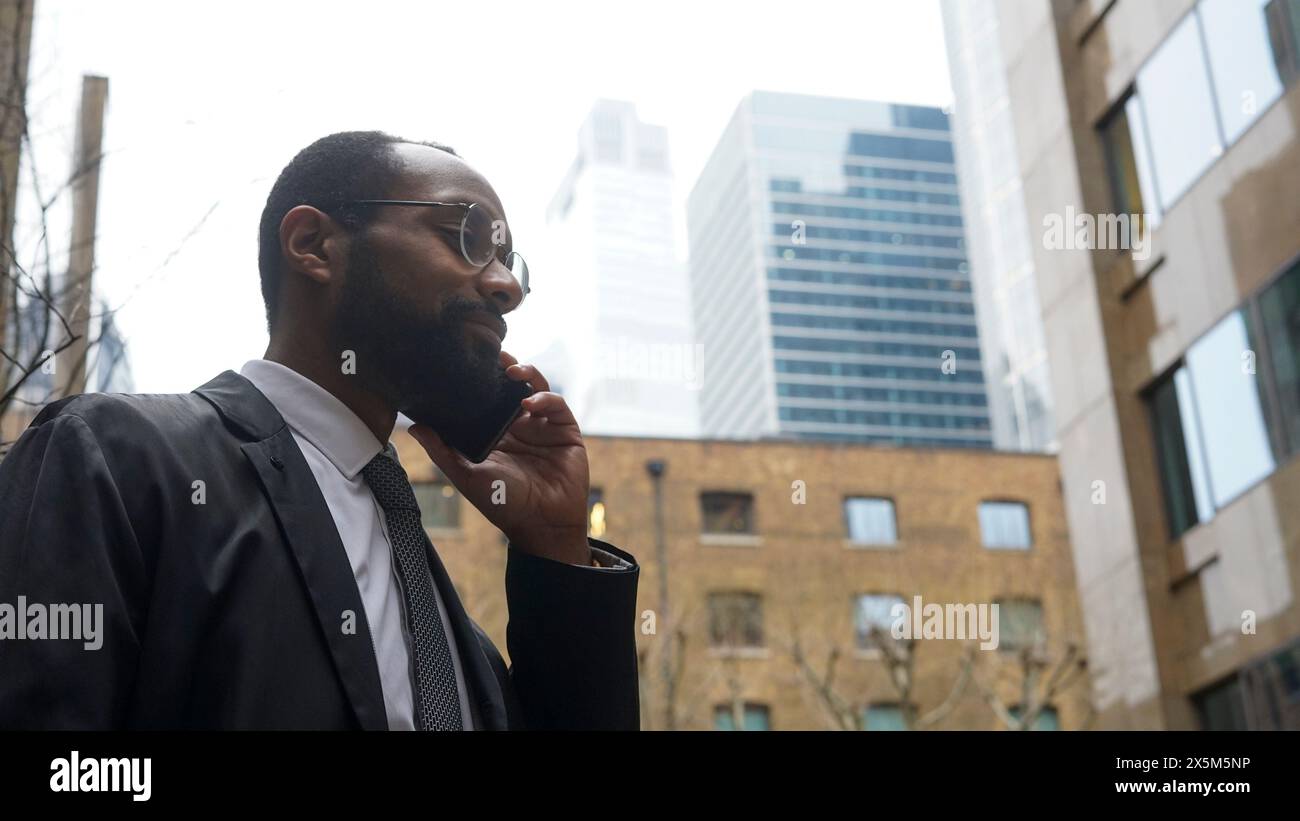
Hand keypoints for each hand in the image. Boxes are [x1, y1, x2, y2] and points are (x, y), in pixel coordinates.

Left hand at [408, 350, 590, 564]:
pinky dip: (545, 398)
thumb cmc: (503, 504)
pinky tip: (530, 402)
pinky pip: (557, 405)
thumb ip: (442, 452)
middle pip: (513, 386)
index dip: (482, 379)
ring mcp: (543, 426)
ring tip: (512, 370)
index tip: (469, 362)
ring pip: (536, 388)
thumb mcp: (467, 476)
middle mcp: (520, 425)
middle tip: (493, 353)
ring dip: (526, 374)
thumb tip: (414, 427)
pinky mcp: (565, 430)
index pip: (488, 397)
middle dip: (505, 367)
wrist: (542, 524)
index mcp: (496, 433)